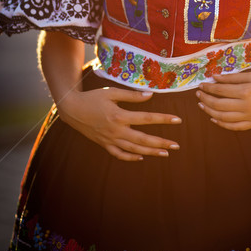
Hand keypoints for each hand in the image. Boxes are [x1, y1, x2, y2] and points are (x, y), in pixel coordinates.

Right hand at [57, 86, 180, 160]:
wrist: (72, 109)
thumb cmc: (93, 98)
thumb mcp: (112, 92)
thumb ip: (132, 95)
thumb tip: (151, 95)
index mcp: (119, 116)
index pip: (147, 118)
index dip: (164, 119)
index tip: (178, 120)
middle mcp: (116, 130)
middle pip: (143, 139)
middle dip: (161, 143)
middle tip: (177, 146)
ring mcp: (110, 140)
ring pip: (134, 150)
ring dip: (151, 152)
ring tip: (165, 154)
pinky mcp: (104, 144)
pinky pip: (119, 155)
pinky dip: (131, 158)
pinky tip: (142, 157)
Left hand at [196, 70, 250, 130]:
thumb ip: (233, 77)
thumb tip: (215, 77)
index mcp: (246, 91)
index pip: (221, 90)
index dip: (208, 87)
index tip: (201, 84)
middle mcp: (246, 106)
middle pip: (219, 104)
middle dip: (206, 99)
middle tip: (198, 94)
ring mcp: (250, 117)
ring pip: (223, 117)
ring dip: (209, 111)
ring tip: (202, 104)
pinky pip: (233, 127)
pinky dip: (221, 124)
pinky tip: (214, 118)